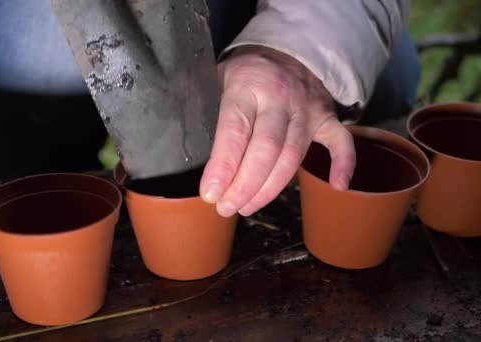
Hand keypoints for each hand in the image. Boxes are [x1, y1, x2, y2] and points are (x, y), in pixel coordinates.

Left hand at [200, 45, 355, 216]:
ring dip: (271, 188)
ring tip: (247, 207)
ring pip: (293, 154)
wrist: (286, 48)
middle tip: (227, 208)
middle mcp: (279, 97)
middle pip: (266, 149)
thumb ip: (210, 113)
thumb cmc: (245, 74)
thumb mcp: (218, 80)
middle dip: (246, 185)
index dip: (223, 166)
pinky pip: (340, 141)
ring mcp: (306, 108)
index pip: (235, 131)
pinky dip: (343, 163)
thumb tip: (197, 160)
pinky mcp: (326, 117)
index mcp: (246, 86)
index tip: (211, 194)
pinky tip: (337, 186)